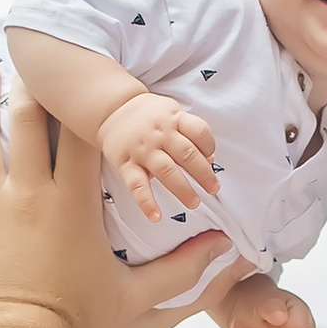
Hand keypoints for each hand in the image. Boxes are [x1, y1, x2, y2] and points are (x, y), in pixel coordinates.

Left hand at [0, 67, 212, 327]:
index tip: (90, 74)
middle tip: (31, 61)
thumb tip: (227, 251)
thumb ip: (184, 273)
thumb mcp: (140, 305)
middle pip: (28, 120)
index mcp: (75, 206)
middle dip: (31, 86)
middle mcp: (29, 196)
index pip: (84, 134)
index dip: (87, 99)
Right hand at [99, 89, 219, 221]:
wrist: (113, 110)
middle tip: (214, 189)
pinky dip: (146, 202)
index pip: (199, 131)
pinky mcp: (126, 164)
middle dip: (203, 174)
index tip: (212, 159)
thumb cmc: (150, 117)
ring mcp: (142, 150)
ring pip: (166, 170)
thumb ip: (191, 134)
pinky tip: (156, 216)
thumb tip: (210, 159)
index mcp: (174, 119)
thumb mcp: (172, 114)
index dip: (209, 146)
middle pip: (187, 154)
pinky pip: (136, 186)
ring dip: (182, 188)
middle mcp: (159, 134)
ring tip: (194, 203)